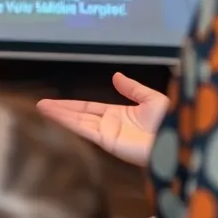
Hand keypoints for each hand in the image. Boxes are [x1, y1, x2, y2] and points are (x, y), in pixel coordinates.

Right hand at [35, 72, 167, 166]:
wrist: (179, 140)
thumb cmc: (170, 122)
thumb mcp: (152, 99)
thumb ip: (133, 88)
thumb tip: (116, 76)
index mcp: (119, 115)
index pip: (88, 108)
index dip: (71, 104)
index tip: (53, 101)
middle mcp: (109, 125)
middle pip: (78, 115)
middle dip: (59, 110)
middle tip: (38, 105)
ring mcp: (107, 134)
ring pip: (77, 122)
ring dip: (58, 115)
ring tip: (40, 109)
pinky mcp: (107, 142)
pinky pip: (84, 130)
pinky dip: (68, 123)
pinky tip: (55, 117)